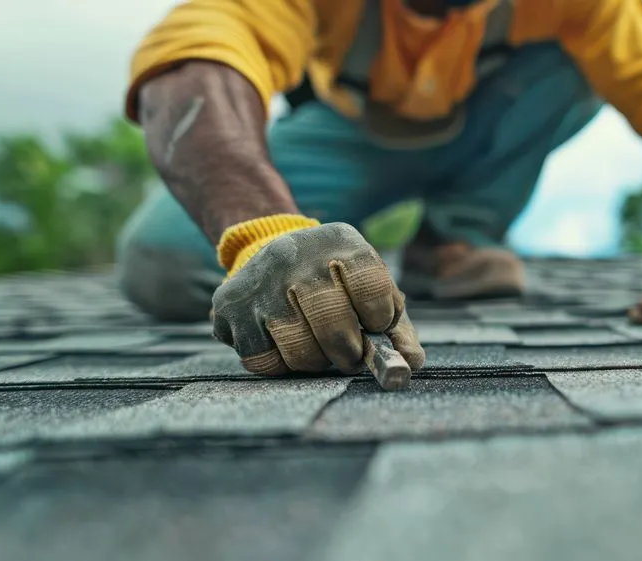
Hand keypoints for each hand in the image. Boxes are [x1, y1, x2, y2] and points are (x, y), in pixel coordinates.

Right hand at [210, 217, 424, 374]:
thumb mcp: (370, 287)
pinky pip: (266, 361)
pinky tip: (286, 342)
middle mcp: (296, 256)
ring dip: (316, 361)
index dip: (380, 320)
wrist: (268, 247)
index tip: (375, 324)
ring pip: (300, 352)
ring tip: (318, 346)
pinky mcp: (230, 307)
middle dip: (350, 353)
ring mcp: (261, 282)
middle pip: (335, 329)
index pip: (373, 292)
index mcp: (341, 243)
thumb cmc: (334, 281)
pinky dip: (282, 364)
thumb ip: (397, 328)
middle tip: (350, 354)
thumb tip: (410, 365)